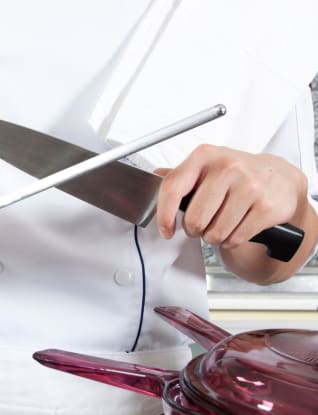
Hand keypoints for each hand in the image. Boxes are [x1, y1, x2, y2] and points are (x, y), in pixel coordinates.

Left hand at [155, 144, 307, 250]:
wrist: (278, 177)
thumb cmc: (236, 174)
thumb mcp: (206, 166)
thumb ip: (179, 175)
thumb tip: (153, 178)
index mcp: (205, 156)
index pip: (173, 188)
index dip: (164, 216)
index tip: (166, 230)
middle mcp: (228, 167)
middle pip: (195, 219)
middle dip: (194, 230)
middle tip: (201, 225)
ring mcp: (249, 186)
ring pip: (215, 232)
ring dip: (213, 237)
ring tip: (219, 225)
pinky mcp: (266, 206)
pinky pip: (235, 238)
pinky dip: (231, 241)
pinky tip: (235, 228)